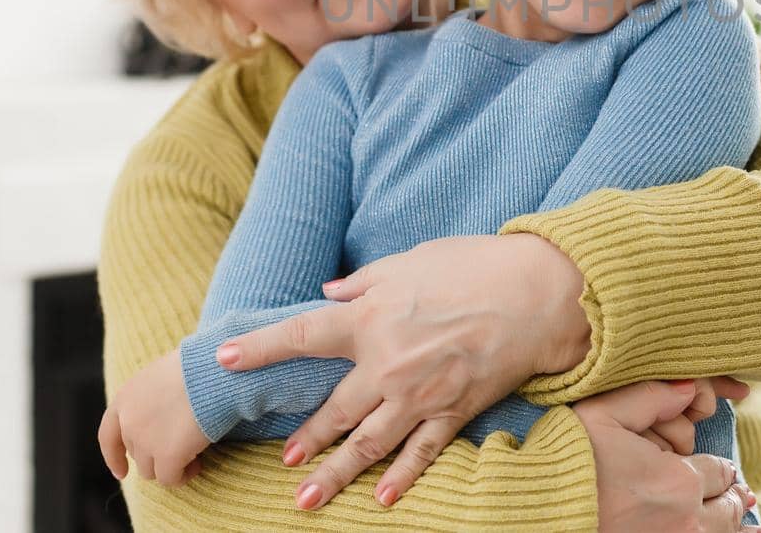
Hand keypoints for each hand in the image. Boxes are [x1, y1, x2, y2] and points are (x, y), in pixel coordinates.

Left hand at [97, 348, 208, 486]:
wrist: (212, 371)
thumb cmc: (196, 367)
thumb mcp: (161, 377)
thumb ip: (151, 400)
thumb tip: (159, 417)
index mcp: (125, 399)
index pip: (108, 437)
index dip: (114, 457)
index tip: (121, 473)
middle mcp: (129, 422)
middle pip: (137, 454)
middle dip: (156, 455)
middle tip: (180, 447)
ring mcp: (146, 441)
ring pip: (151, 471)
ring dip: (169, 467)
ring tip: (192, 456)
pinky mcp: (168, 456)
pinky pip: (170, 479)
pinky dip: (183, 476)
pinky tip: (198, 463)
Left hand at [212, 233, 587, 509]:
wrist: (537, 293)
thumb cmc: (473, 266)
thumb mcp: (409, 261)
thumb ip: (365, 281)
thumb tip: (330, 294)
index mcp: (371, 318)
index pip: (301, 336)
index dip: (259, 348)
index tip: (223, 359)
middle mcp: (387, 364)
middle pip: (333, 410)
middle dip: (304, 438)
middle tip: (283, 460)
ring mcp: (420, 395)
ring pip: (369, 444)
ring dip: (336, 473)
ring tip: (307, 497)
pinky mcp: (454, 412)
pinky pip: (421, 453)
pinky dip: (402, 479)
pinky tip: (383, 500)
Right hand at [574, 379, 759, 531]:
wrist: (544, 514)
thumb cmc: (570, 463)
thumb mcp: (602, 415)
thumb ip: (649, 396)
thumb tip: (689, 388)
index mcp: (678, 479)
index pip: (720, 470)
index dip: (719, 466)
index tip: (717, 466)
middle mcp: (687, 518)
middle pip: (728, 506)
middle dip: (732, 493)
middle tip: (739, 490)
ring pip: (724, 532)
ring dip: (736, 522)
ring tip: (746, 516)